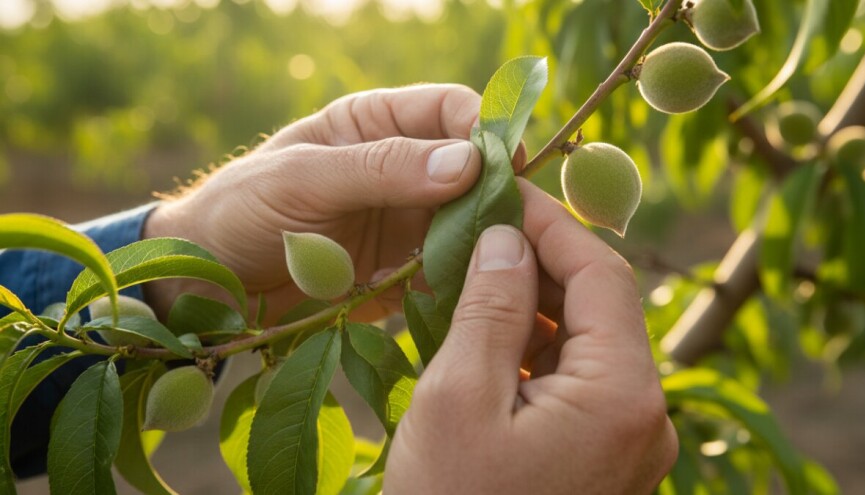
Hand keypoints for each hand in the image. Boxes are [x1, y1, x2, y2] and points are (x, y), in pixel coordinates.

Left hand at [143, 85, 488, 322]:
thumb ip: (380, 168)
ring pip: (469, 225)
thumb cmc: (240, 209)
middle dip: (496, 195)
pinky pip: (448, 275)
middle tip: (513, 227)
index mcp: (375, 126)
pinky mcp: (403, 274)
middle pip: (472, 172)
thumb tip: (466, 161)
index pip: (450, 111)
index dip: (486, 130)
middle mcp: (400, 171)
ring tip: (494, 268)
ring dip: (484, 243)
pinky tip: (467, 298)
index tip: (509, 164)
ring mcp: (405, 224)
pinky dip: (462, 284)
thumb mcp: (302, 178)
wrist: (203, 282)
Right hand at [384, 180, 677, 493]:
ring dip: (531, 307)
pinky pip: (574, 384)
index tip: (505, 189)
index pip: (604, 274)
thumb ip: (491, 307)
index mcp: (625, 398)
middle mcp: (645, 418)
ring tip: (468, 279)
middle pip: (600, 307)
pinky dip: (533, 352)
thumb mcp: (459, 398)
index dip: (553, 223)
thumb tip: (506, 237)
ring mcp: (627, 443)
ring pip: (585, 344)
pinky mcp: (601, 458)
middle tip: (476, 231)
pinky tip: (484, 337)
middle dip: (539, 263)